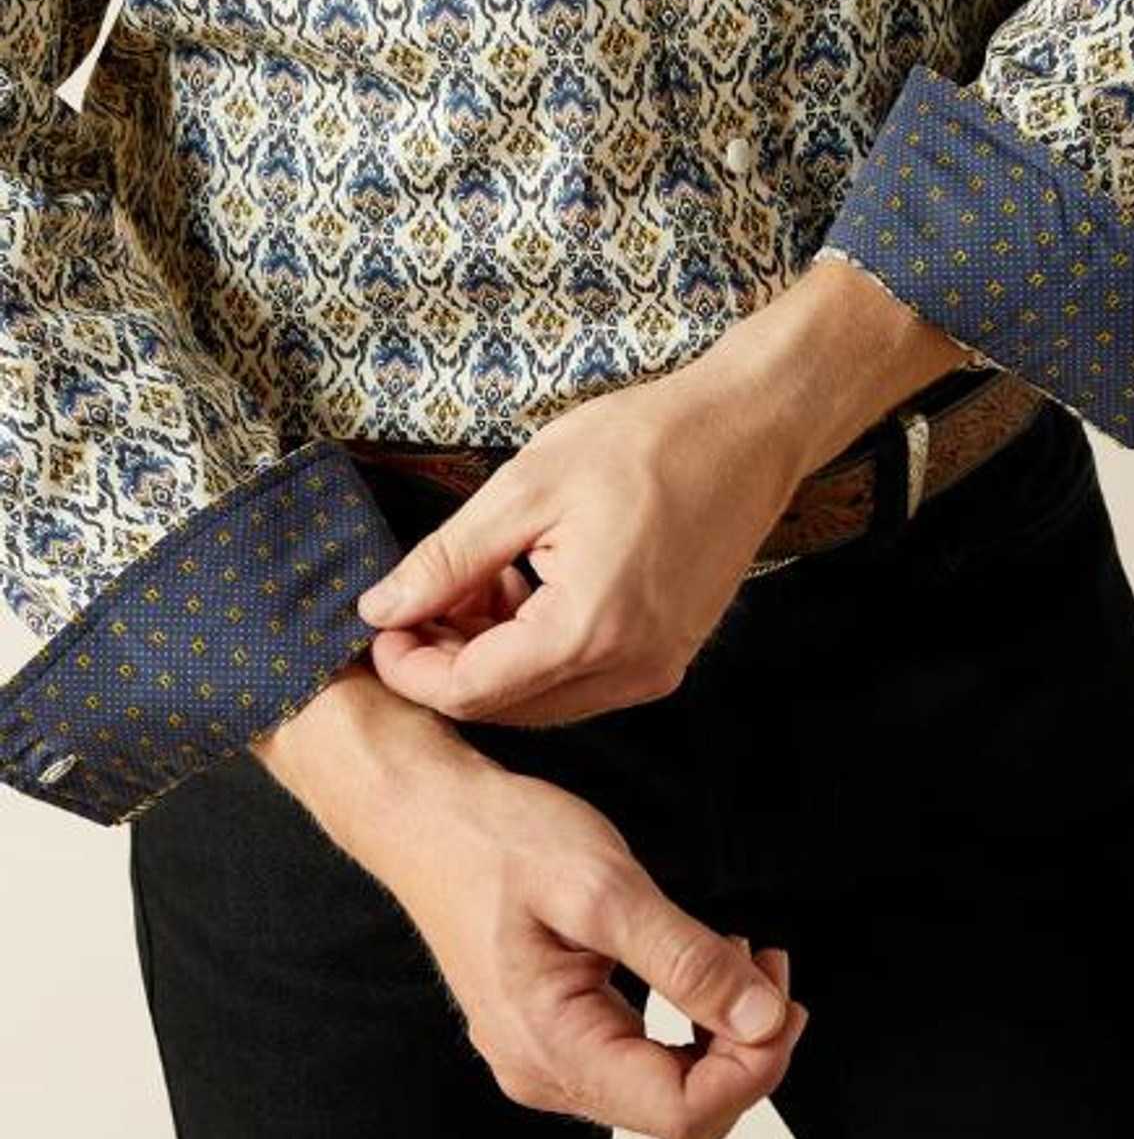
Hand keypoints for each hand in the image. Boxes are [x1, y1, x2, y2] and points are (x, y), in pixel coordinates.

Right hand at [251, 660, 807, 1138]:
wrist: (428, 815)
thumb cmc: (498, 840)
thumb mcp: (601, 886)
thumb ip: (684, 959)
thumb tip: (762, 1019)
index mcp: (553, 1046)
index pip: (685, 1111)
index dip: (756, 1066)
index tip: (783, 996)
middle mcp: (543, 1070)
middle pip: (679, 1106)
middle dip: (746, 1046)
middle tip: (773, 967)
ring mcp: (541, 1055)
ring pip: (661, 1084)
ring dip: (719, 1031)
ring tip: (743, 953)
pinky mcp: (547, 1028)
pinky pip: (634, 1055)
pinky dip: (684, 1020)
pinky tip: (697, 964)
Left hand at [354, 324, 804, 727]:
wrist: (746, 434)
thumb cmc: (643, 444)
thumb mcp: (525, 488)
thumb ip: (447, 560)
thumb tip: (381, 609)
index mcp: (587, 631)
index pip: (467, 692)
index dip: (409, 667)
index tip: (382, 623)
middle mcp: (627, 670)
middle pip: (501, 704)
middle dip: (446, 659)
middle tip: (426, 592)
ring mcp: (654, 670)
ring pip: (538, 699)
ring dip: (490, 655)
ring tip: (481, 577)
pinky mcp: (666, 658)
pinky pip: (579, 681)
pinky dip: (536, 650)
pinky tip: (527, 589)